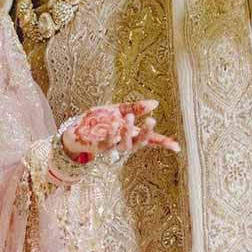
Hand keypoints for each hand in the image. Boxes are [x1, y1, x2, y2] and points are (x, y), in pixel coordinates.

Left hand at [61, 101, 177, 163]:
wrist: (75, 129)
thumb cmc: (98, 121)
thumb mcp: (118, 110)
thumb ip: (135, 107)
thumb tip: (155, 103)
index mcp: (131, 133)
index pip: (149, 139)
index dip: (162, 143)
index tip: (176, 147)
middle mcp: (123, 142)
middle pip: (139, 143)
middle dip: (146, 133)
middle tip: (152, 120)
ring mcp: (111, 146)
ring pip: (124, 146)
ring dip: (128, 132)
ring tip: (129, 117)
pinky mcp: (98, 147)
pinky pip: (107, 143)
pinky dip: (111, 134)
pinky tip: (114, 124)